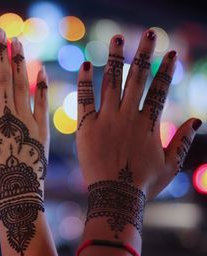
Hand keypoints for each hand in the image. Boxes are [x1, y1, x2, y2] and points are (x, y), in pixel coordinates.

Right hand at [0, 28, 57, 255]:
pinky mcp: (42, 128)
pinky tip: (41, 70)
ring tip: (18, 41)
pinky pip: (42, 103)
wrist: (18, 196)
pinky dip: (41, 86)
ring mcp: (25, 121)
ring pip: (22, 86)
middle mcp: (6, 117)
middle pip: (1, 79)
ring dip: (19, 62)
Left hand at [75, 29, 201, 238]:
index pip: (161, 89)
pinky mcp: (86, 126)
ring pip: (112, 82)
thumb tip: (198, 120)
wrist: (114, 197)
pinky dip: (85, 81)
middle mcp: (129, 116)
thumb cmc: (143, 184)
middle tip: (148, 34)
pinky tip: (86, 64)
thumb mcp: (170, 165)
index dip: (167, 70)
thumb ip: (182, 141)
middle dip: (144, 54)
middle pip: (138, 78)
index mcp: (149, 124)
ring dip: (116, 59)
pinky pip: (85, 99)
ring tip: (117, 39)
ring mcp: (107, 119)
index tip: (171, 52)